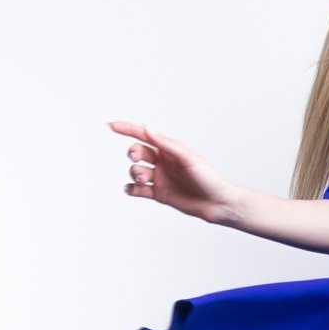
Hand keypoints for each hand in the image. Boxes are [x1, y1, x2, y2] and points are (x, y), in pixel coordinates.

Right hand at [108, 120, 239, 223]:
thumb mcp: (187, 157)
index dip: (127, 129)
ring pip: (136, 171)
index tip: (111, 126)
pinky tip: (134, 189)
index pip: (144, 135)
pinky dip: (131, 189)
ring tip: (145, 180)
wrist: (217, 203)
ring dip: (135, 173)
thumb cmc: (208, 178)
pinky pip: (137, 190)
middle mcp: (163, 162)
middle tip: (137, 158)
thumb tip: (146, 128)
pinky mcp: (159, 194)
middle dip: (133, 154)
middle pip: (137, 152)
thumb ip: (165, 143)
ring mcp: (160, 178)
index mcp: (169, 149)